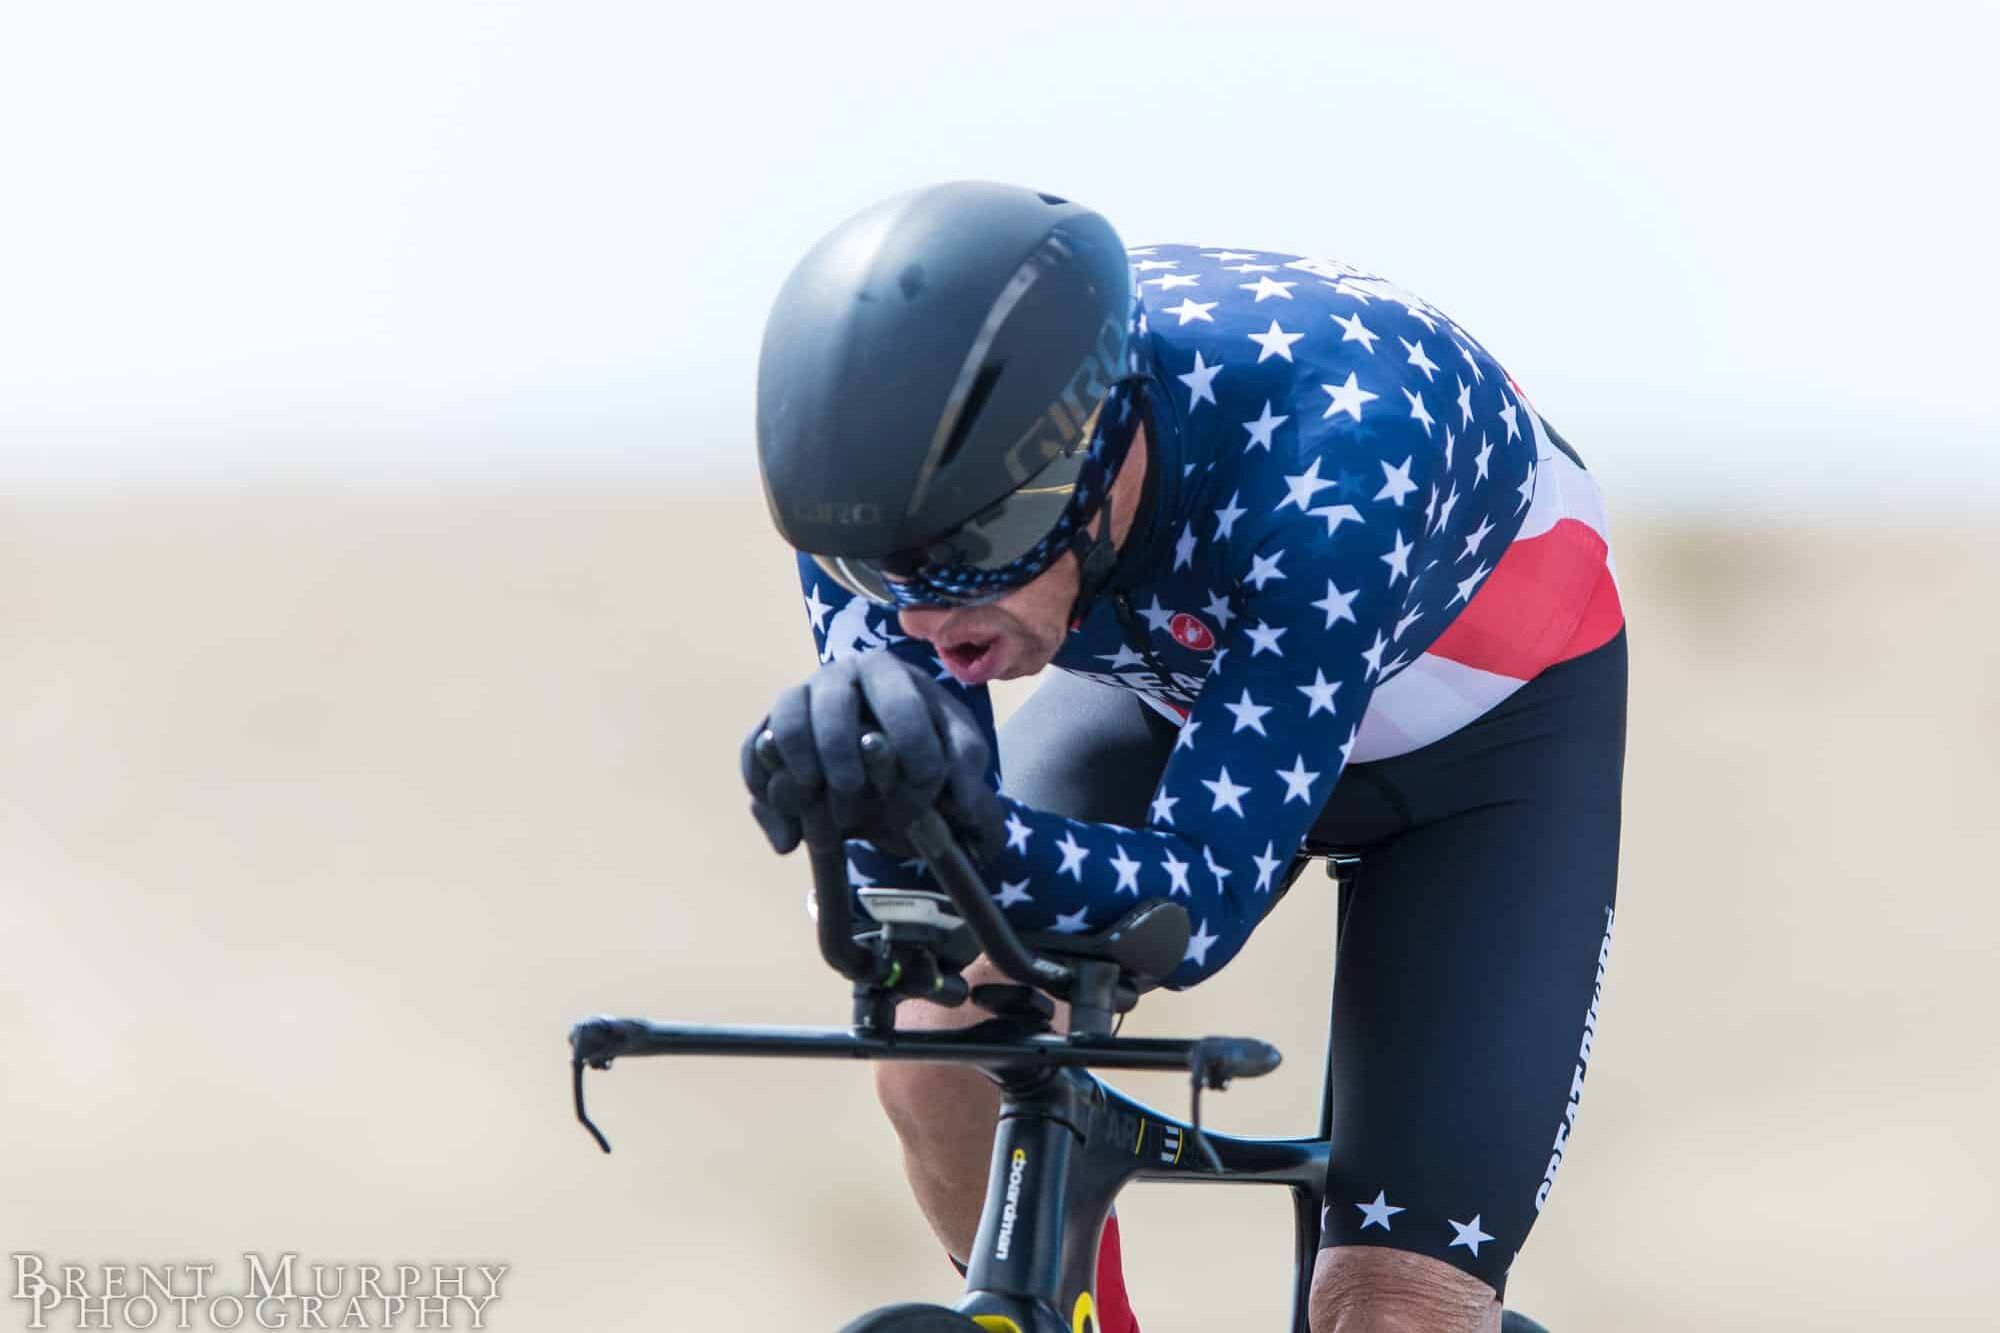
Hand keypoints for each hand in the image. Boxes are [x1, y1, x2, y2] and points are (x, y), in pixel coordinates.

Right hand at [741, 651, 1003, 859]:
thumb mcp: (959, 762)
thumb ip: (970, 778)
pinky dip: (763, 792)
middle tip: (851, 787)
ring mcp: (801, 702)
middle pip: (830, 698)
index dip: (911, 744)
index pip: (898, 700)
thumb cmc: (926, 755)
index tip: (925, 783)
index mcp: (891, 675)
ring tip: (813, 797)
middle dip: (840, 744)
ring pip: (786, 717)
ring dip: (796, 758)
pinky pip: (754, 756)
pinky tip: (789, 840)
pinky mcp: (770, 736)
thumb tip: (961, 802)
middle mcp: (841, 678)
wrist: (886, 772)